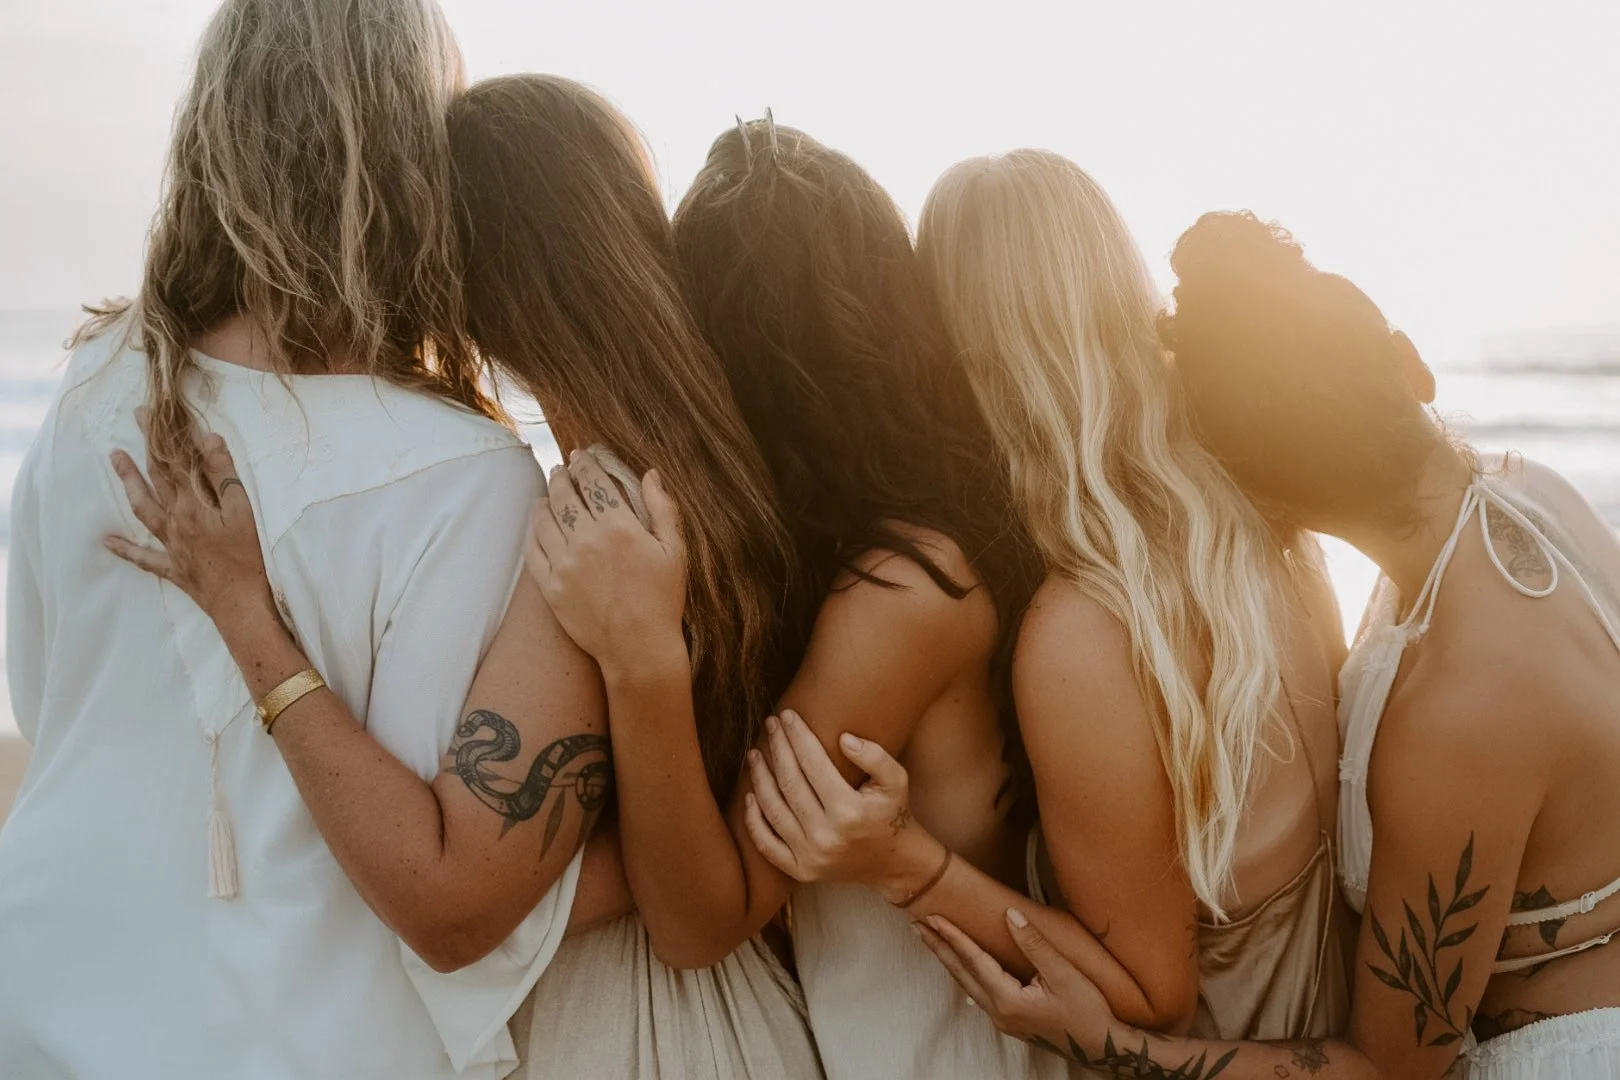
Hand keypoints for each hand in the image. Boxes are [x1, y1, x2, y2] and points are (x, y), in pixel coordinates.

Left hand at [105, 422, 275, 633]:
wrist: (241, 606)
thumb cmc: (249, 559)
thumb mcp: (243, 512)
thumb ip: (225, 476)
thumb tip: (209, 440)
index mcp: (194, 504)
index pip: (176, 460)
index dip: (164, 434)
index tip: (152, 411)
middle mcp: (176, 520)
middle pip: (158, 476)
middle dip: (146, 445)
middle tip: (136, 418)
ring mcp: (172, 544)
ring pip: (144, 507)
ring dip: (129, 482)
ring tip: (115, 459)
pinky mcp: (174, 567)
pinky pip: (144, 557)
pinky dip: (125, 548)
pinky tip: (106, 541)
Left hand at [526, 448, 686, 674]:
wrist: (638, 648)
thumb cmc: (663, 599)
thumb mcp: (675, 550)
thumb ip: (663, 508)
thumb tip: (651, 474)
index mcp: (620, 527)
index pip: (594, 482)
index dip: (585, 464)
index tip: (581, 455)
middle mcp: (588, 541)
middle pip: (565, 495)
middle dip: (561, 477)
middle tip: (561, 469)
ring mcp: (565, 564)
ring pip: (545, 519)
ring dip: (545, 500)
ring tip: (547, 493)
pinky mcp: (550, 587)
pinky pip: (533, 550)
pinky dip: (532, 531)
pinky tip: (536, 523)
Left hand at [742, 711, 941, 897]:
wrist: (895, 864)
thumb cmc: (893, 814)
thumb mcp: (897, 781)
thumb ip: (875, 756)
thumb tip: (844, 738)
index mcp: (849, 811)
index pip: (813, 764)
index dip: (798, 736)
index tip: (787, 715)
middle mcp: (826, 835)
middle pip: (789, 783)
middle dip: (777, 749)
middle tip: (770, 725)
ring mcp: (810, 856)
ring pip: (773, 810)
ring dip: (759, 778)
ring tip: (755, 755)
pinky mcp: (800, 871)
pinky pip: (766, 844)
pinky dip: (753, 820)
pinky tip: (748, 796)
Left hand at [919, 909, 1119, 1062]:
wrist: (1101, 1046)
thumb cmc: (1087, 1011)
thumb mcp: (1063, 973)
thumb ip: (1034, 944)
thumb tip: (1010, 916)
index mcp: (1008, 999)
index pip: (973, 960)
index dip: (953, 936)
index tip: (933, 917)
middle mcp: (999, 1012)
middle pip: (961, 973)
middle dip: (939, 948)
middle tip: (918, 925)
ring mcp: (1002, 1019)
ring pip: (967, 984)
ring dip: (949, 961)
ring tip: (933, 940)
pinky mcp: (1010, 1021)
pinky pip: (978, 993)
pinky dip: (965, 974)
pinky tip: (962, 966)